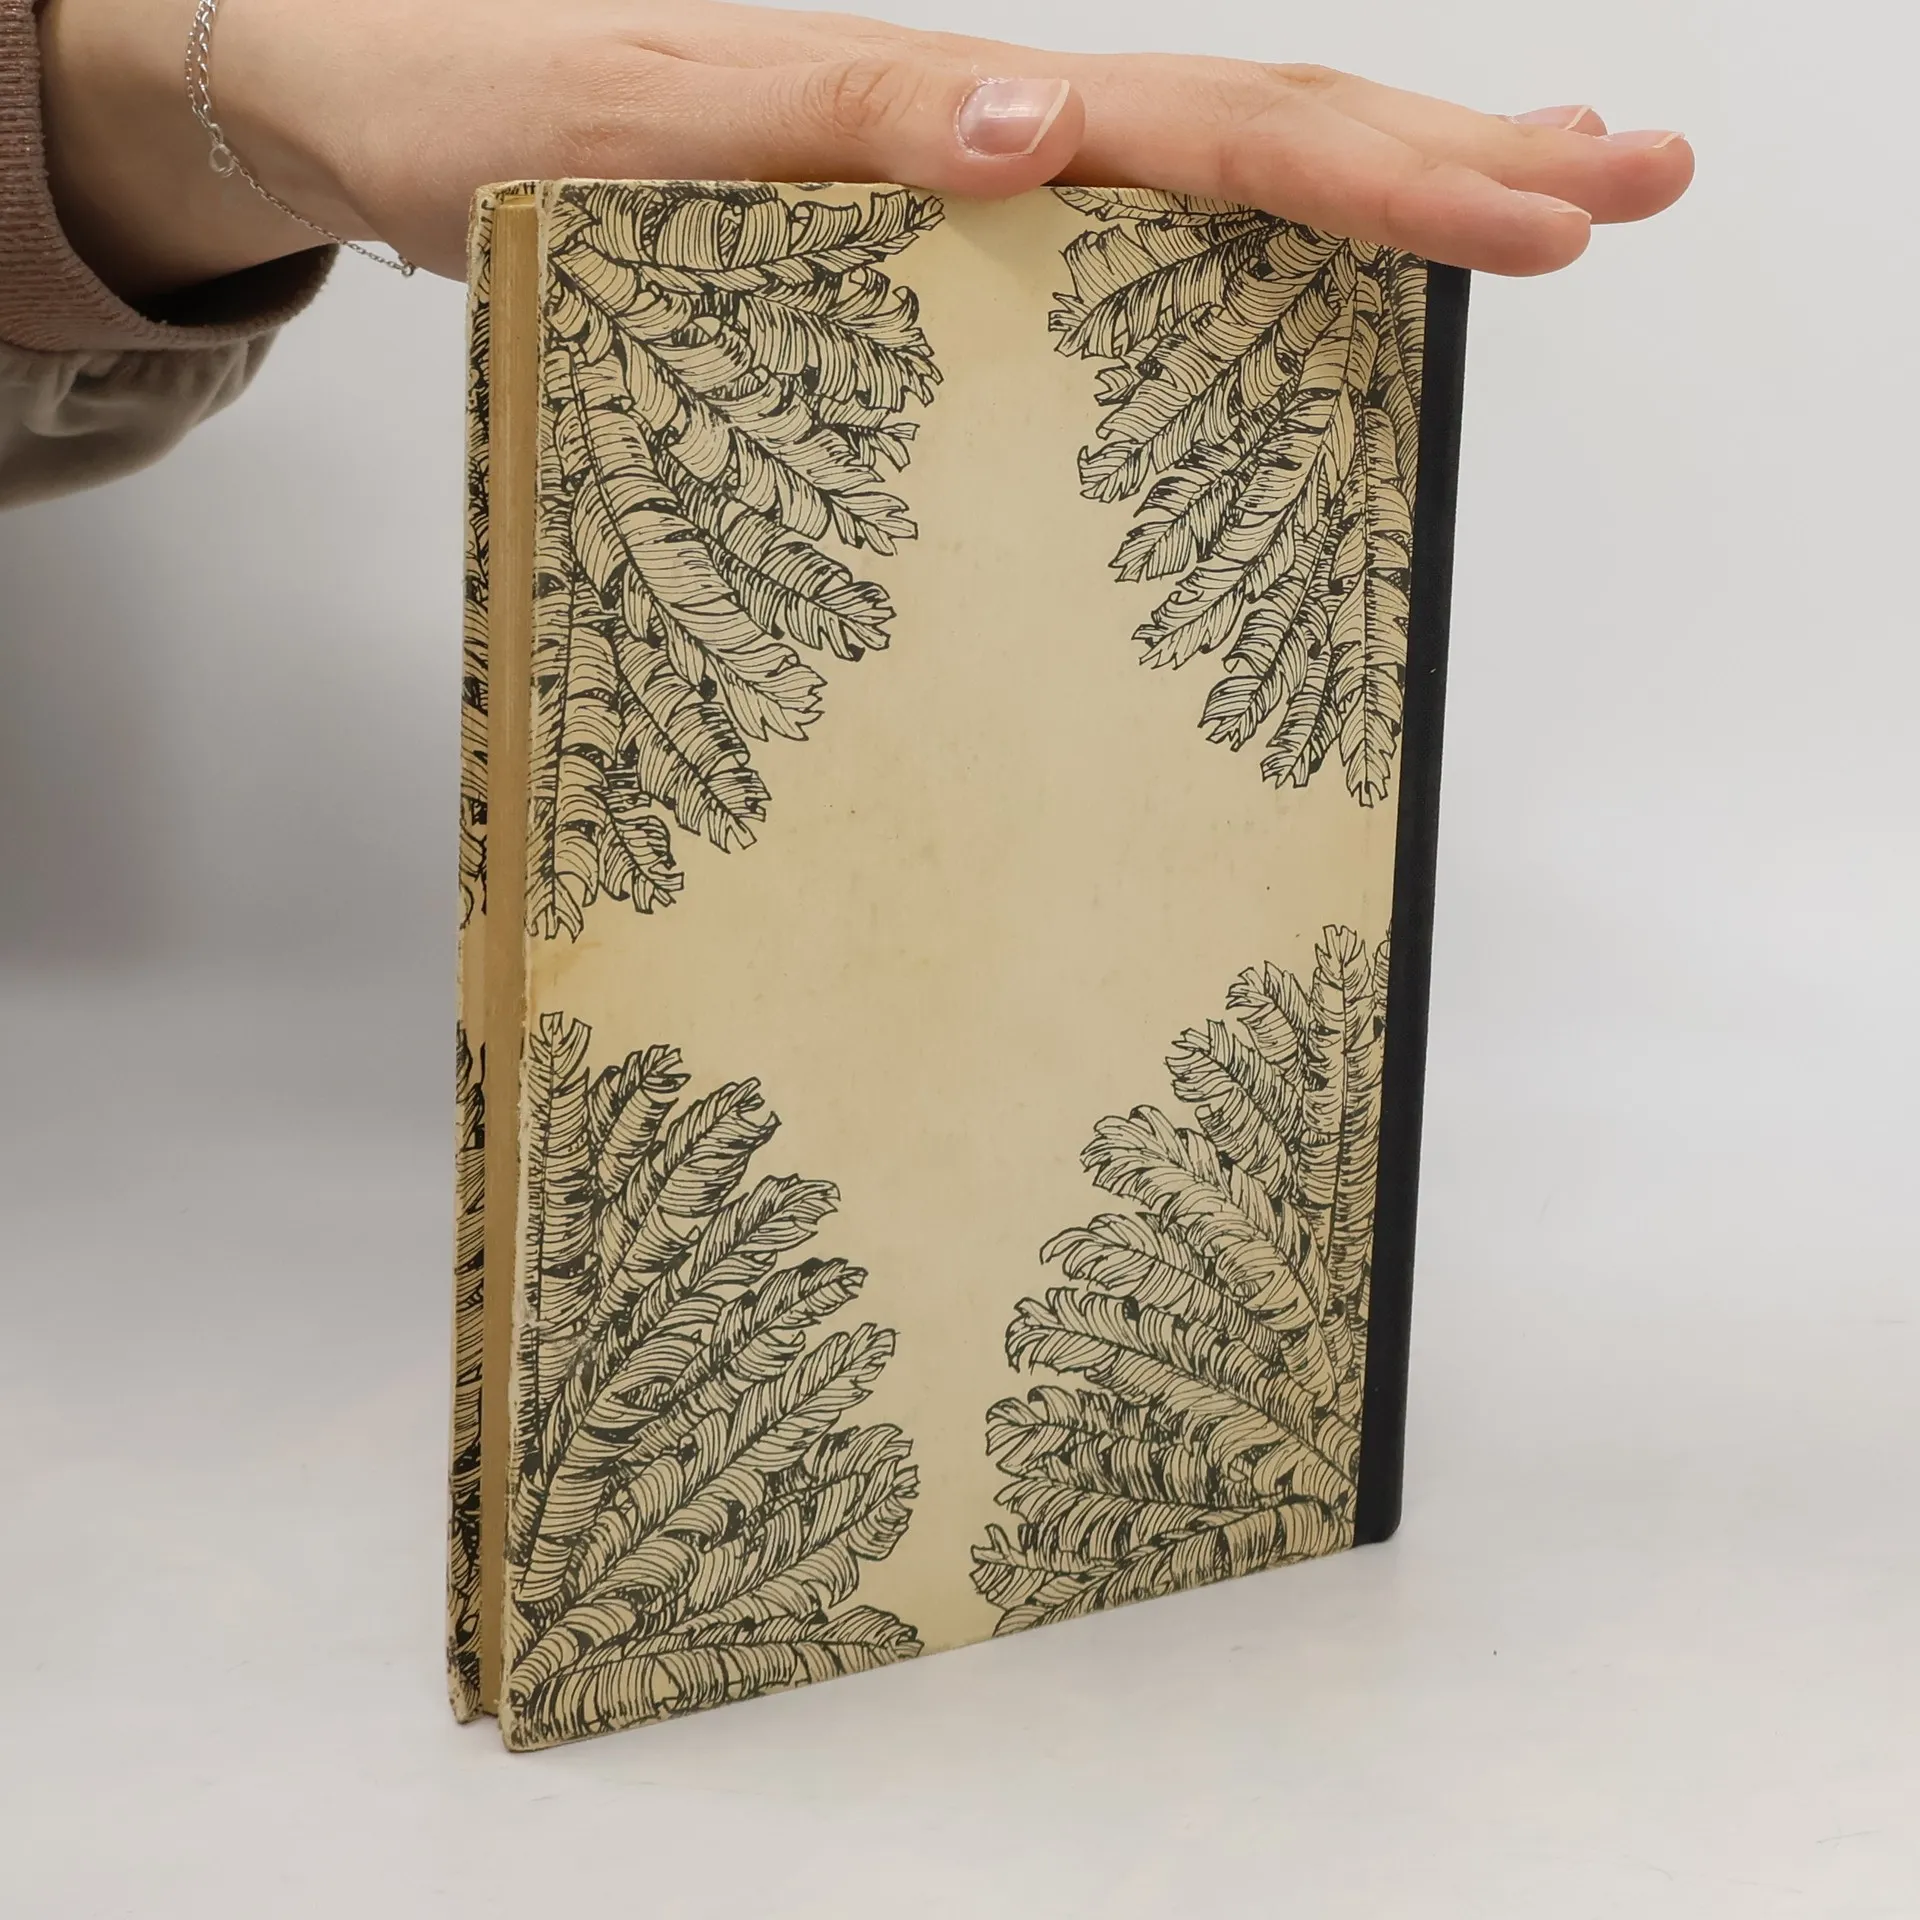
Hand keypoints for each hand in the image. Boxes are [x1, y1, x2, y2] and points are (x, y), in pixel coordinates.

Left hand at [39, 0, 1693, 302]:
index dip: (1385, 170)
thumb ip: (838, 118)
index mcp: (933, 99)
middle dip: (1451, 156)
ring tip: (1544, 201)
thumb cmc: (474, 107)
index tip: (1551, 207)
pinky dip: (1228, 255)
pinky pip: (1095, 250)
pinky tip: (1305, 275)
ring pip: (1198, 176)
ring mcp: (948, 182)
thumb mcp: (650, 117)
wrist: (362, 107)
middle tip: (1636, 184)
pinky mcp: (903, 238)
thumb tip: (1044, 126)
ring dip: (1379, 185)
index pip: (1208, 125)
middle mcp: (971, 133)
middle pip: (1251, 129)